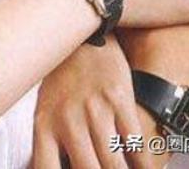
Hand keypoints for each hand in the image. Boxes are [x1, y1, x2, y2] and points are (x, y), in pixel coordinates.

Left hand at [32, 36, 153, 168]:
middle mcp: (67, 119)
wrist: (79, 32)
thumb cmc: (61, 77)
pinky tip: (144, 167)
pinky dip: (144, 165)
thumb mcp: (45, 107)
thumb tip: (57, 167)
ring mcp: (95, 110)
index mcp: (44, 123)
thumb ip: (51, 142)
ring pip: (115, 166)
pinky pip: (137, 146)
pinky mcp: (119, 100)